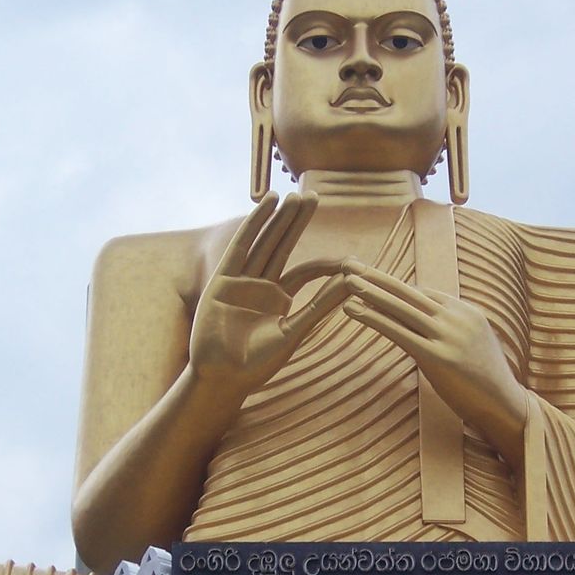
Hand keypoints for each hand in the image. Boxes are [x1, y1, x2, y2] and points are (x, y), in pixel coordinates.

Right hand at [189, 192, 347, 400]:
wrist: (222, 378)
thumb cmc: (257, 364)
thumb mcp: (294, 332)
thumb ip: (320, 306)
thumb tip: (352, 283)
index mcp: (279, 300)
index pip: (306, 271)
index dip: (327, 263)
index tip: (352, 260)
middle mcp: (261, 286)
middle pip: (283, 246)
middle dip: (297, 222)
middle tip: (314, 196)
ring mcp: (241, 281)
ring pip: (265, 242)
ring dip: (279, 219)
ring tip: (294, 196)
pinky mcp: (223, 279)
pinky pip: (242, 246)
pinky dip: (255, 224)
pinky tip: (268, 204)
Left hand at [342, 258, 528, 464]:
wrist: (506, 405)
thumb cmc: (486, 382)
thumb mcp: (472, 346)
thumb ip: (452, 331)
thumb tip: (430, 328)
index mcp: (466, 311)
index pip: (423, 293)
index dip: (394, 285)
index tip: (370, 275)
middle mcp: (457, 317)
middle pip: (409, 291)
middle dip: (377, 276)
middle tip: (349, 263)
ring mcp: (448, 335)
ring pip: (401, 307)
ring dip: (370, 291)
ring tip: (345, 280)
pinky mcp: (437, 357)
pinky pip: (398, 331)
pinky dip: (373, 318)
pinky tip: (352, 309)